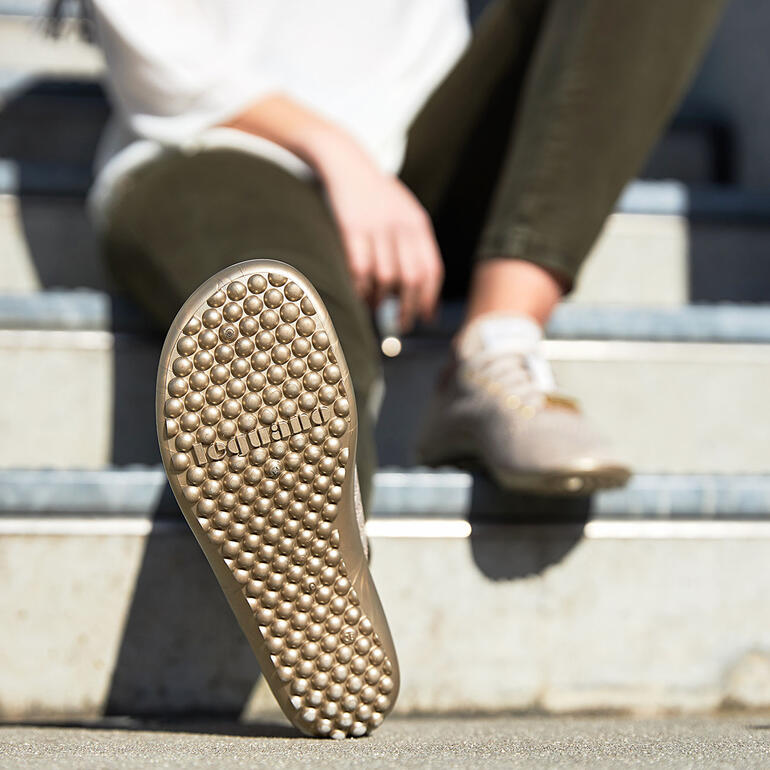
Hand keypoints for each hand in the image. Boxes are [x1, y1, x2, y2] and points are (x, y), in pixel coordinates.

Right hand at [314, 134, 443, 331]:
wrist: (345, 161)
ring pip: (385, 278)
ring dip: (381, 301)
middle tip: (401, 325)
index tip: (425, 317)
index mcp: (417, 224)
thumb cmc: (374, 193)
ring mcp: (377, 228)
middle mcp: (401, 227)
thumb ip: (413, 242)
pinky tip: (359, 294)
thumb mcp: (403, 212)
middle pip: (411, 279)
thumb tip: (418, 284)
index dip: (429, 298)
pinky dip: (360, 288)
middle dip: (407, 309)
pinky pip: (360, 269)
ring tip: (376, 308)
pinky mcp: (352, 229)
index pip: (431, 269)